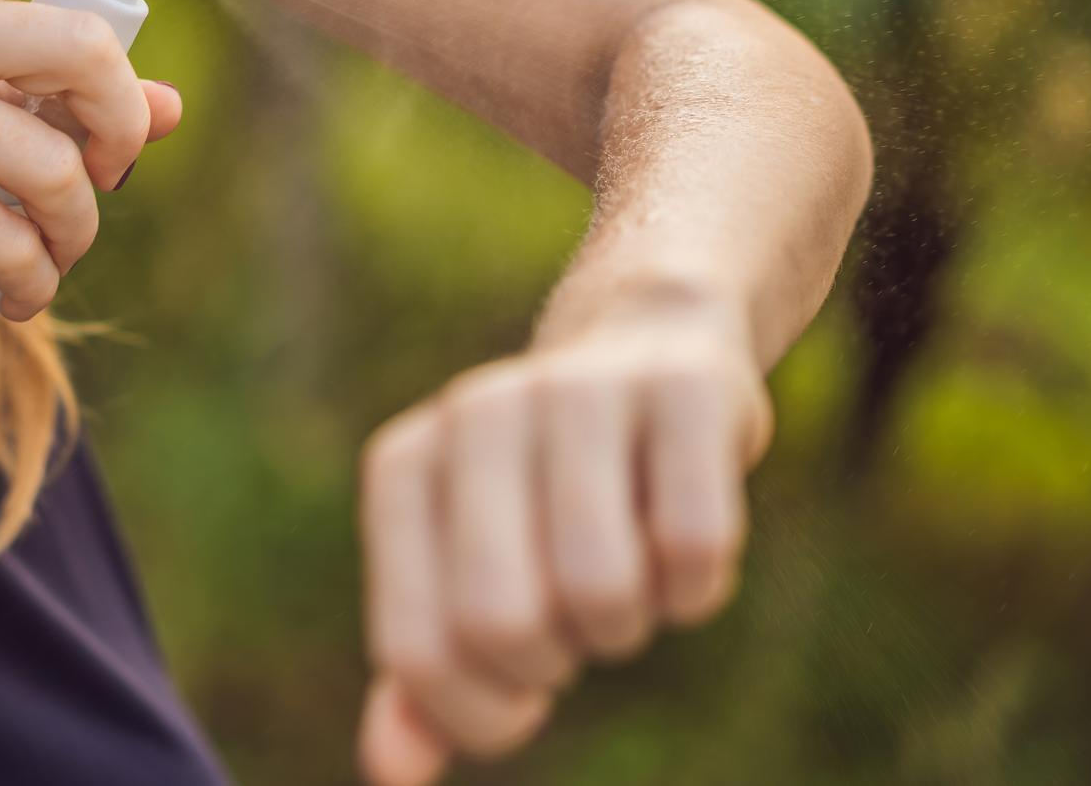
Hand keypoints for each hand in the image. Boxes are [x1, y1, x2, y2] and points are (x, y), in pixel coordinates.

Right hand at [0, 0, 189, 317]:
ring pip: (57, 166)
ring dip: (78, 228)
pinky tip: (21, 291)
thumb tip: (171, 107)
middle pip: (85, 41)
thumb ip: (51, 89)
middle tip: (108, 165)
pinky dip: (34, 280)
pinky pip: (10, 240)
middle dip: (123, 120)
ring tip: (55, 251)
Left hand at [355, 300, 773, 784]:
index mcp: (406, 465)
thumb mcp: (466, 570)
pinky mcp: (683, 389)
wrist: (645, 347)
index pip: (418, 651)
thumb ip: (426, 675)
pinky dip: (697, 587)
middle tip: (574, 623)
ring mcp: (579, 389)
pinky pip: (694, 548)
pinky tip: (679, 542)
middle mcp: (476, 412)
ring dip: (628, 624)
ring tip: (625, 574)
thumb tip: (394, 772)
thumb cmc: (541, 497)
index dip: (481, 713)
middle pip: (504, 623)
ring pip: (601, 589)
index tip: (519, 690)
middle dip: (555, 663)